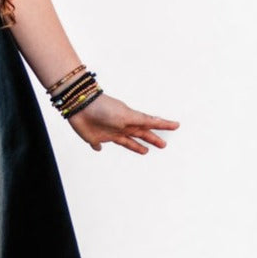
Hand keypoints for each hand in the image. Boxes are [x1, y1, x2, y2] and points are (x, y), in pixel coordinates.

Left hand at [64, 93, 179, 153]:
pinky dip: (98, 147)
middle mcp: (121, 126)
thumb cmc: (104, 108)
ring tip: (144, 151)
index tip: (176, 125)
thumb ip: (142, 121)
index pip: (150, 123)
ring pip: (124, 141)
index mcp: (130, 119)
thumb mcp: (127, 115)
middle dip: (151, 139)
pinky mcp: (93, 137)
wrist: (80, 106)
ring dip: (134, 146)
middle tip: (163, 145)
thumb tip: (158, 121)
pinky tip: (99, 149)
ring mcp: (108, 132)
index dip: (163, 125)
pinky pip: (97, 144)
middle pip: (140, 134)